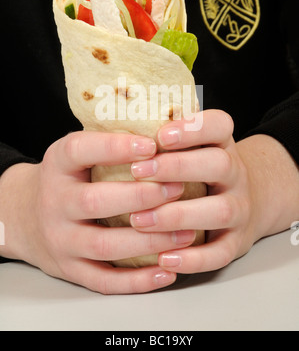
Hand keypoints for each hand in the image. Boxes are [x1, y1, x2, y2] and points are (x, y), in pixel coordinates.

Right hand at [0, 132, 195, 293]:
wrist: (23, 216)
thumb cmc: (65, 180)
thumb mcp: (74, 154)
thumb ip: (107, 145)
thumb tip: (163, 134)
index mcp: (57, 165)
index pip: (80, 150)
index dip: (115, 147)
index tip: (152, 145)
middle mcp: (54, 203)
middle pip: (95, 202)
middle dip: (141, 196)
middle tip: (178, 188)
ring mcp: (60, 240)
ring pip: (105, 246)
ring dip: (149, 241)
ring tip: (186, 233)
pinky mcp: (69, 270)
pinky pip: (104, 281)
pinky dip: (137, 281)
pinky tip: (167, 273)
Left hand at [130, 110, 259, 273]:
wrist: (242, 202)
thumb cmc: (200, 172)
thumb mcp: (193, 149)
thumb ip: (165, 139)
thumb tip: (116, 124)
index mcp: (222, 145)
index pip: (220, 125)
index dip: (193, 129)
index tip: (160, 136)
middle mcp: (236, 173)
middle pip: (219, 164)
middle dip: (178, 167)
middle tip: (138, 171)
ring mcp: (240, 208)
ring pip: (219, 210)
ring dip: (178, 215)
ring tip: (139, 220)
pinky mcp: (236, 241)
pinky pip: (221, 252)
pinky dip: (193, 259)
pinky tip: (163, 259)